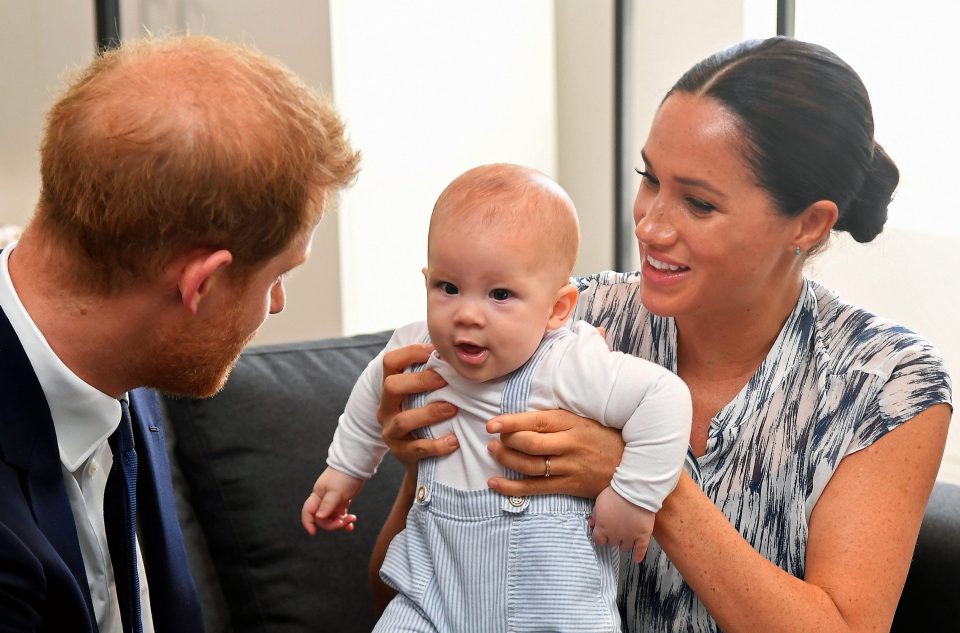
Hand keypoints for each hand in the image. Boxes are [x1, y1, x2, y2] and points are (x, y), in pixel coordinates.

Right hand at [301, 468, 362, 535]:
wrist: (356, 465)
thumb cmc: (344, 476)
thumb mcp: (336, 492)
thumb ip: (327, 505)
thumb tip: (319, 517)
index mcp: (318, 496)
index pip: (308, 512)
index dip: (308, 522)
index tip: (313, 533)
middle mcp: (323, 499)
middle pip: (322, 518)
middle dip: (332, 524)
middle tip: (344, 522)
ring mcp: (332, 501)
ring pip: (332, 518)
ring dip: (341, 522)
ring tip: (352, 519)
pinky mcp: (341, 501)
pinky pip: (341, 514)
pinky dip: (345, 520)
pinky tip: (351, 524)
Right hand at [377, 343, 458, 472]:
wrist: (420, 461)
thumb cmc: (427, 419)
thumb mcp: (424, 396)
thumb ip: (434, 376)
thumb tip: (457, 349)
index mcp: (391, 389)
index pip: (390, 362)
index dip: (409, 352)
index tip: (434, 350)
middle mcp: (386, 408)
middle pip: (391, 386)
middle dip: (419, 381)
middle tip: (445, 379)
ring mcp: (391, 432)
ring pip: (403, 420)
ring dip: (430, 413)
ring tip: (453, 409)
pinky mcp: (401, 453)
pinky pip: (417, 449)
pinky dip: (437, 445)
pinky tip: (454, 441)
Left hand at [485, 409, 623, 497]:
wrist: (632, 466)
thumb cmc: (603, 437)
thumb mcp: (583, 419)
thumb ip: (556, 419)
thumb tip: (523, 417)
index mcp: (571, 423)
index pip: (536, 421)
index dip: (510, 423)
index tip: (492, 424)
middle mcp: (569, 445)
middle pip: (529, 444)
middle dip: (506, 442)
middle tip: (493, 439)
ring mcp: (569, 468)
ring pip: (529, 466)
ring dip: (505, 460)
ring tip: (492, 453)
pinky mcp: (568, 486)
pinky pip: (535, 488)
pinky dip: (512, 487)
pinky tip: (495, 483)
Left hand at [590, 487, 653, 561]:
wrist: (635, 491)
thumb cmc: (616, 494)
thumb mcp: (600, 502)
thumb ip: (595, 515)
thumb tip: (592, 523)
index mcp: (603, 528)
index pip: (598, 541)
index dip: (600, 538)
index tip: (602, 535)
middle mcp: (615, 535)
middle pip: (612, 543)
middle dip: (612, 538)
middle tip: (615, 532)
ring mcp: (629, 537)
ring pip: (625, 547)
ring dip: (624, 544)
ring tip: (625, 540)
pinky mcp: (643, 536)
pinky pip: (641, 549)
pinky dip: (639, 555)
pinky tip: (637, 559)